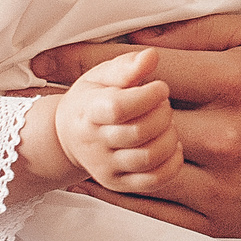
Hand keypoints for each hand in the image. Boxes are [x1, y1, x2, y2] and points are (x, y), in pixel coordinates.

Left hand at [32, 14, 240, 238]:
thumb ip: (195, 29)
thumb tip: (130, 36)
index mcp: (235, 81)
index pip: (144, 68)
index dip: (87, 61)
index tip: (44, 60)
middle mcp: (228, 135)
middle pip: (133, 121)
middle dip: (83, 109)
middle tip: (41, 99)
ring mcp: (221, 185)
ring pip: (135, 172)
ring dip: (90, 156)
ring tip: (57, 141)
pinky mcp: (217, 224)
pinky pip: (149, 215)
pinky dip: (110, 200)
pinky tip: (85, 182)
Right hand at [51, 49, 182, 195]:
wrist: (68, 137)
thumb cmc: (90, 102)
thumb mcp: (100, 76)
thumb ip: (126, 66)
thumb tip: (150, 56)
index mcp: (88, 112)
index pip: (119, 108)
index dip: (147, 96)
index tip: (160, 87)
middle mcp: (95, 143)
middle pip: (139, 133)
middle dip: (162, 114)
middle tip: (163, 104)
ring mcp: (107, 167)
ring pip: (149, 158)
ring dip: (169, 137)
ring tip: (165, 123)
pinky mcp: (120, 183)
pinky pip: (155, 180)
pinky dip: (172, 162)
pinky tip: (170, 145)